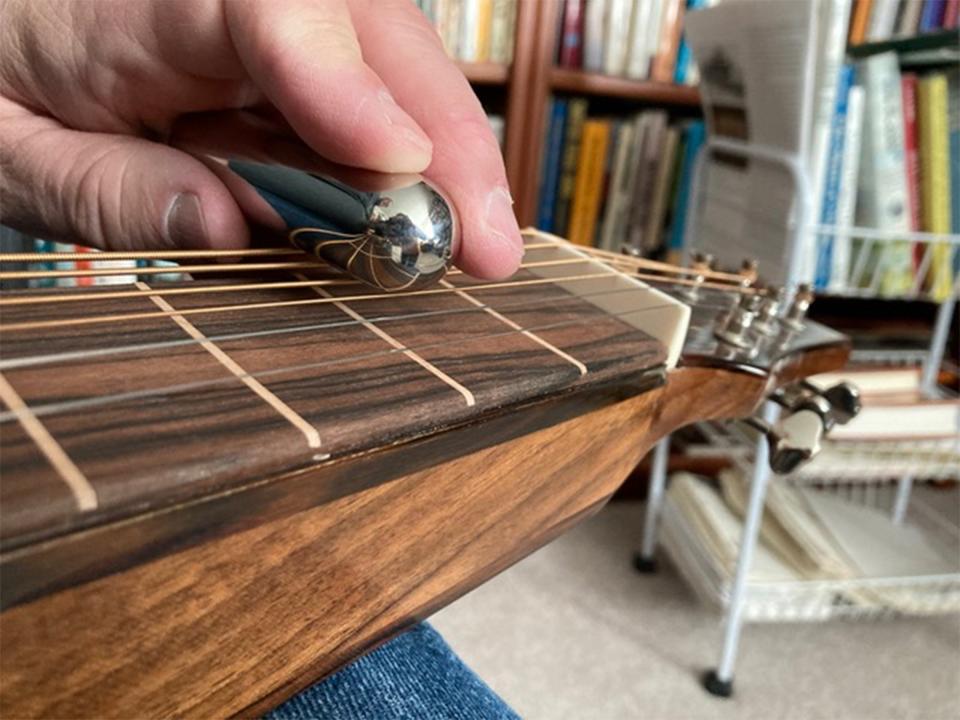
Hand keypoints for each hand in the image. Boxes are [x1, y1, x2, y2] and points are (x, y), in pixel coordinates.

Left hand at [0, 0, 522, 278]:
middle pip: (373, 35)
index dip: (348, 87)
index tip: (401, 166)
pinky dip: (396, 167)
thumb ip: (108, 189)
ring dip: (439, 161)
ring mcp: (265, 22)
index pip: (273, 8)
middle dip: (446, 141)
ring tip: (470, 246)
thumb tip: (229, 228)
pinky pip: (360, 102)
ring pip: (388, 69)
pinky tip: (415, 221)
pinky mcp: (282, 56)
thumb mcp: (12, 148)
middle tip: (488, 246)